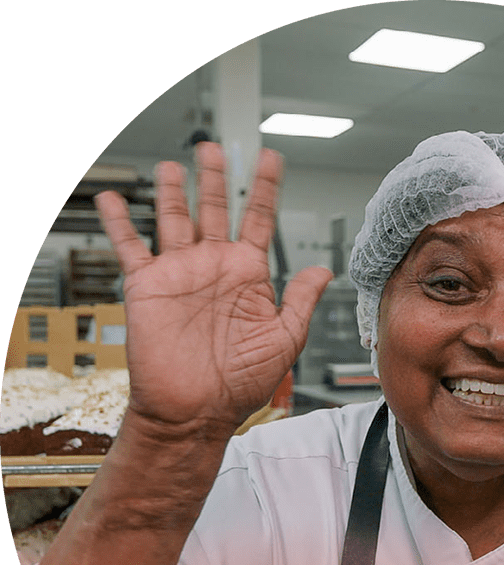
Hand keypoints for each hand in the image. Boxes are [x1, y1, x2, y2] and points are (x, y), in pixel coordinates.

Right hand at [95, 143, 331, 432]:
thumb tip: (324, 270)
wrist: (195, 410)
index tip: (271, 158)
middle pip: (216, 210)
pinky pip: (130, 246)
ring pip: (175, 219)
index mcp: (250, 276)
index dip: (265, 188)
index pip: (260, 220)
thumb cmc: (241, 384)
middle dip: (216, 178)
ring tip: (173, 165)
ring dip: (173, 191)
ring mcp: (180, 273)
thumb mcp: (284, 340)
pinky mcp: (147, 285)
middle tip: (215, 148)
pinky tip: (112, 197)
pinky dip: (119, 221)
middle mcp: (215, 268)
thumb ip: (300, 301)